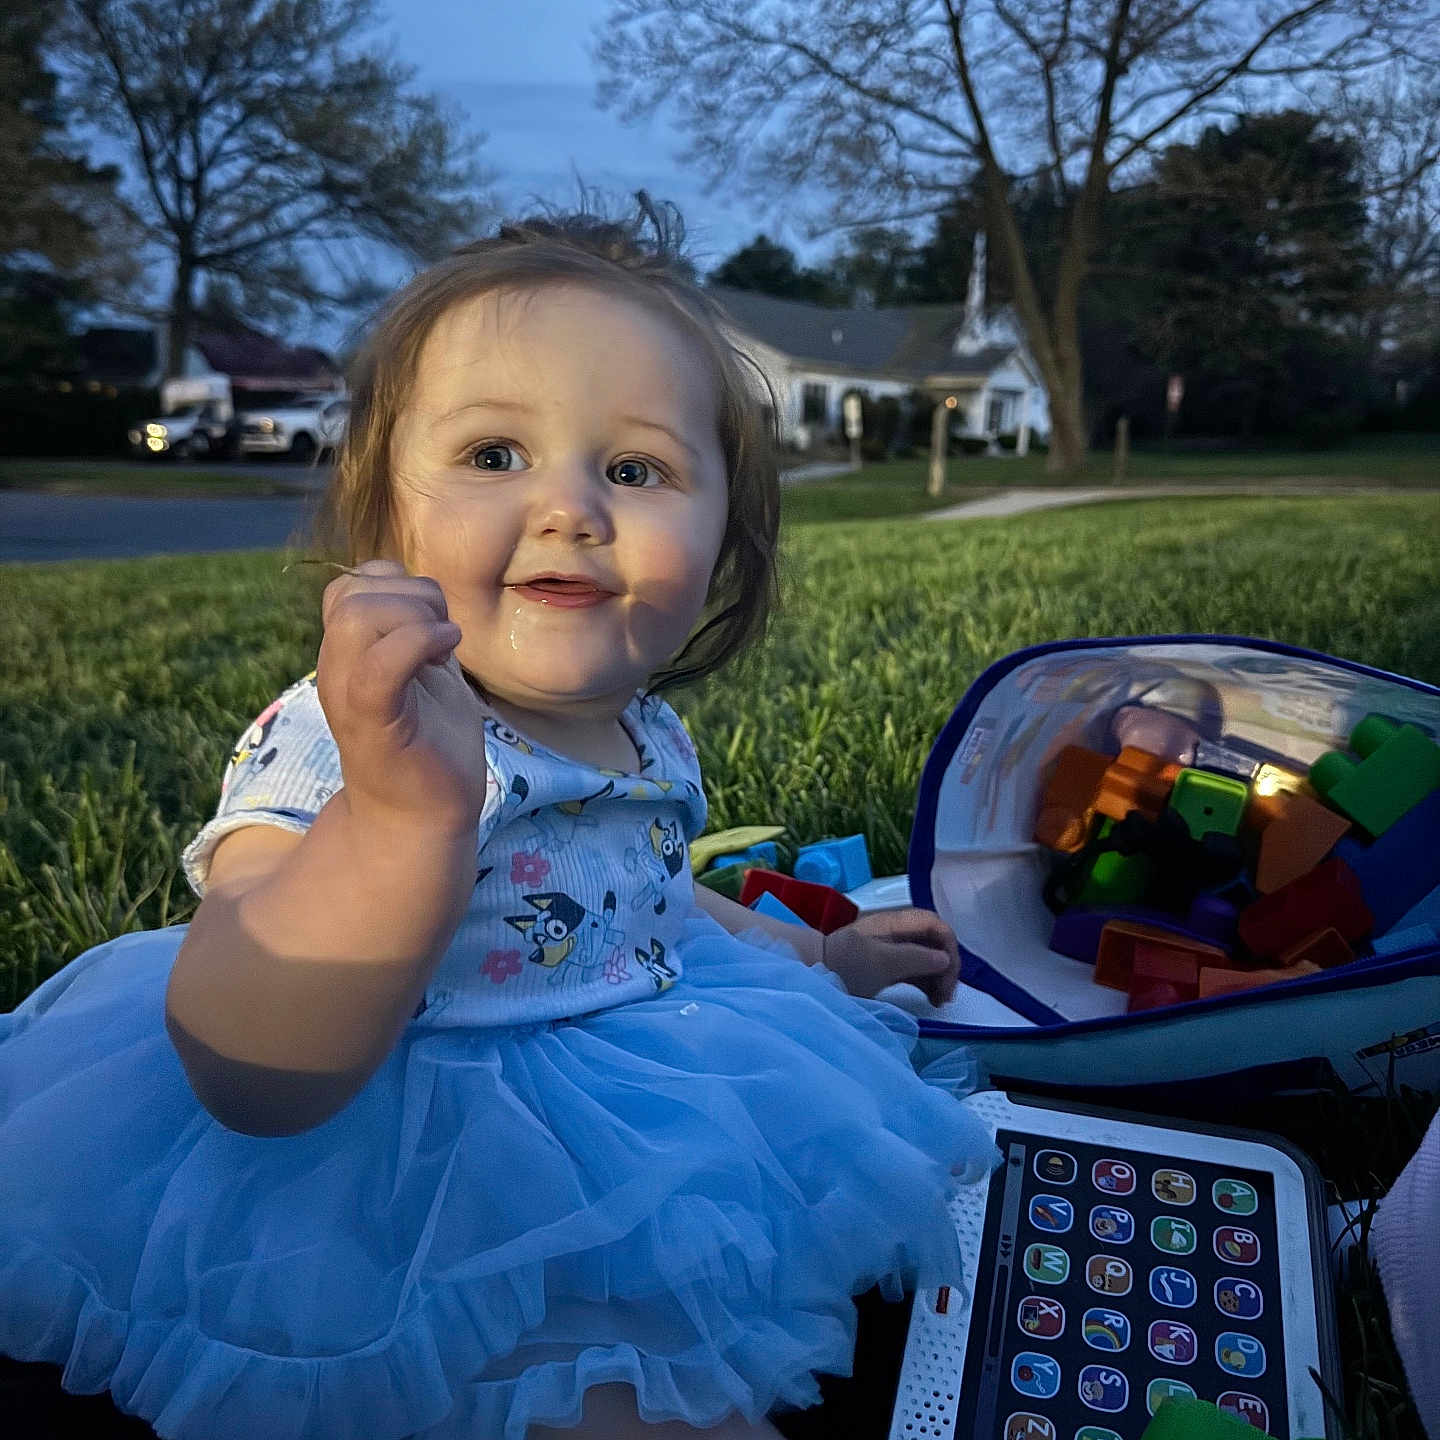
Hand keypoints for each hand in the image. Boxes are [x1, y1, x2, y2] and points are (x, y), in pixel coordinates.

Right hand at [317, 558, 488, 832]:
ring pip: (360, 615)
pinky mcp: (374, 723)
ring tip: (444, 651)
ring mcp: (350, 695)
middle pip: (353, 592)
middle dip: (412, 597)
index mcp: (348, 655)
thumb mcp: (424, 672)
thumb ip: (414, 630)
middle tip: (442, 637)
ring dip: (419, 618)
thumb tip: (422, 590)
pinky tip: (448, 653)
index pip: (350, 585)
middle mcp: (338, 669)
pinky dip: (420, 642)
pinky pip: (380, 664)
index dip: (397, 585)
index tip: (433, 624)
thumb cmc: (429, 744)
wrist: (421, 818)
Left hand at [820, 908, 962, 1006]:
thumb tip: (944, 959)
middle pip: (935, 943)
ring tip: (941, 1002)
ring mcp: (893, 950)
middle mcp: (898, 933)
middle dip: (947, 966)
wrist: (813, 975)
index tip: (949, 972)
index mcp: (896, 923)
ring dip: (940, 977)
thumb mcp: (882, 961)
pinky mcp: (889, 967)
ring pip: (929, 959)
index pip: (935, 925)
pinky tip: (932, 1000)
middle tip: (947, 994)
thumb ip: (915, 958)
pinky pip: (917, 971)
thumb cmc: (846, 964)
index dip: (948, 946)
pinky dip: (928, 984)